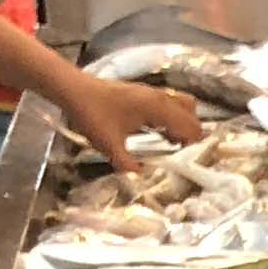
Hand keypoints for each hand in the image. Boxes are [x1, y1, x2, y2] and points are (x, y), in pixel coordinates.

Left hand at [55, 75, 207, 150]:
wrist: (75, 91)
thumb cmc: (93, 115)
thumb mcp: (110, 145)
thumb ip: (127, 164)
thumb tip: (140, 178)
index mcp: (156, 108)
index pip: (189, 125)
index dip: (192, 143)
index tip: (186, 159)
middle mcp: (159, 98)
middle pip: (191, 113)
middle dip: (191, 133)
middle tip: (182, 152)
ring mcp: (152, 92)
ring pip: (183, 104)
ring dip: (183, 122)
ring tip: (172, 141)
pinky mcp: (144, 92)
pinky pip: (170, 103)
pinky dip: (172, 116)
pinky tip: (159, 131)